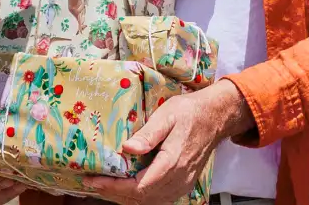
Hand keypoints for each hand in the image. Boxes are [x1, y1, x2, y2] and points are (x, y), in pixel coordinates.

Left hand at [83, 80, 254, 204]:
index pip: (139, 187)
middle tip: (93, 183)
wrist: (215, 117)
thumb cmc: (190, 112)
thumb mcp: (167, 116)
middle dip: (115, 193)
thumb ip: (148, 134)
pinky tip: (127, 189)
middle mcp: (178, 178)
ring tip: (105, 187)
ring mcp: (182, 183)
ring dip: (126, 198)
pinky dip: (141, 198)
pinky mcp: (184, 183)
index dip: (115, 187)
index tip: (95, 180)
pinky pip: (160, 198)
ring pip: (151, 201)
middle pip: (142, 198)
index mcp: (172, 162)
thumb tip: (127, 148)